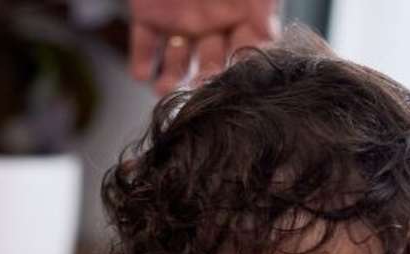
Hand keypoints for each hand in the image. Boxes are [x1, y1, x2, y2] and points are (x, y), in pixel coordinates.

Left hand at [127, 0, 280, 94]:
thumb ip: (261, 3)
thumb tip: (267, 28)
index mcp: (246, 12)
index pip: (249, 47)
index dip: (242, 65)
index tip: (235, 79)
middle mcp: (216, 23)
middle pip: (214, 61)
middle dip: (206, 77)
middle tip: (200, 89)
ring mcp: (183, 21)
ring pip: (180, 59)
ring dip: (173, 78)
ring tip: (165, 89)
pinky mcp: (150, 15)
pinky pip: (146, 43)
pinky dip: (142, 61)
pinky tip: (142, 73)